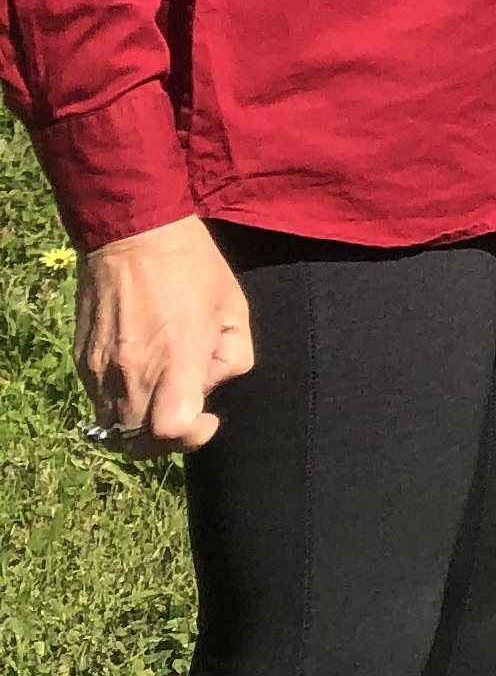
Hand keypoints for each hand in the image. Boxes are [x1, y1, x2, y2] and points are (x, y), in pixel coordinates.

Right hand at [75, 215, 251, 456]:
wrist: (131, 234)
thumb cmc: (191, 265)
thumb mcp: (234, 307)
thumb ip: (232, 357)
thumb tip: (210, 383)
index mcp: (174, 358)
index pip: (171, 428)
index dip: (192, 436)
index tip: (209, 418)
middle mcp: (130, 372)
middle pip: (137, 442)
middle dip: (167, 439)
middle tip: (188, 415)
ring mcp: (99, 369)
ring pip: (114, 426)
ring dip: (141, 424)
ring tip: (164, 394)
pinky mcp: (81, 360)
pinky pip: (100, 399)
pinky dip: (122, 400)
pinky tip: (143, 373)